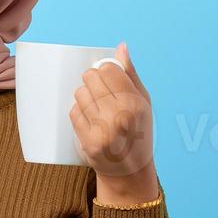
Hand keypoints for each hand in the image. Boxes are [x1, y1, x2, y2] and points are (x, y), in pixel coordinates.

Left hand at [69, 41, 159, 201]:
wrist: (130, 170)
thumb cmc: (138, 131)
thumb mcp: (143, 102)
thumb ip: (130, 74)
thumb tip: (121, 47)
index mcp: (135, 103)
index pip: (108, 69)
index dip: (106, 71)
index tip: (109, 79)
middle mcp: (119, 115)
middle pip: (90, 77)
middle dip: (93, 81)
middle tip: (101, 94)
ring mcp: (102, 129)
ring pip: (80, 93)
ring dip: (85, 97)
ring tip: (97, 108)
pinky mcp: (88, 141)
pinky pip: (74, 112)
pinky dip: (80, 113)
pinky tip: (92, 121)